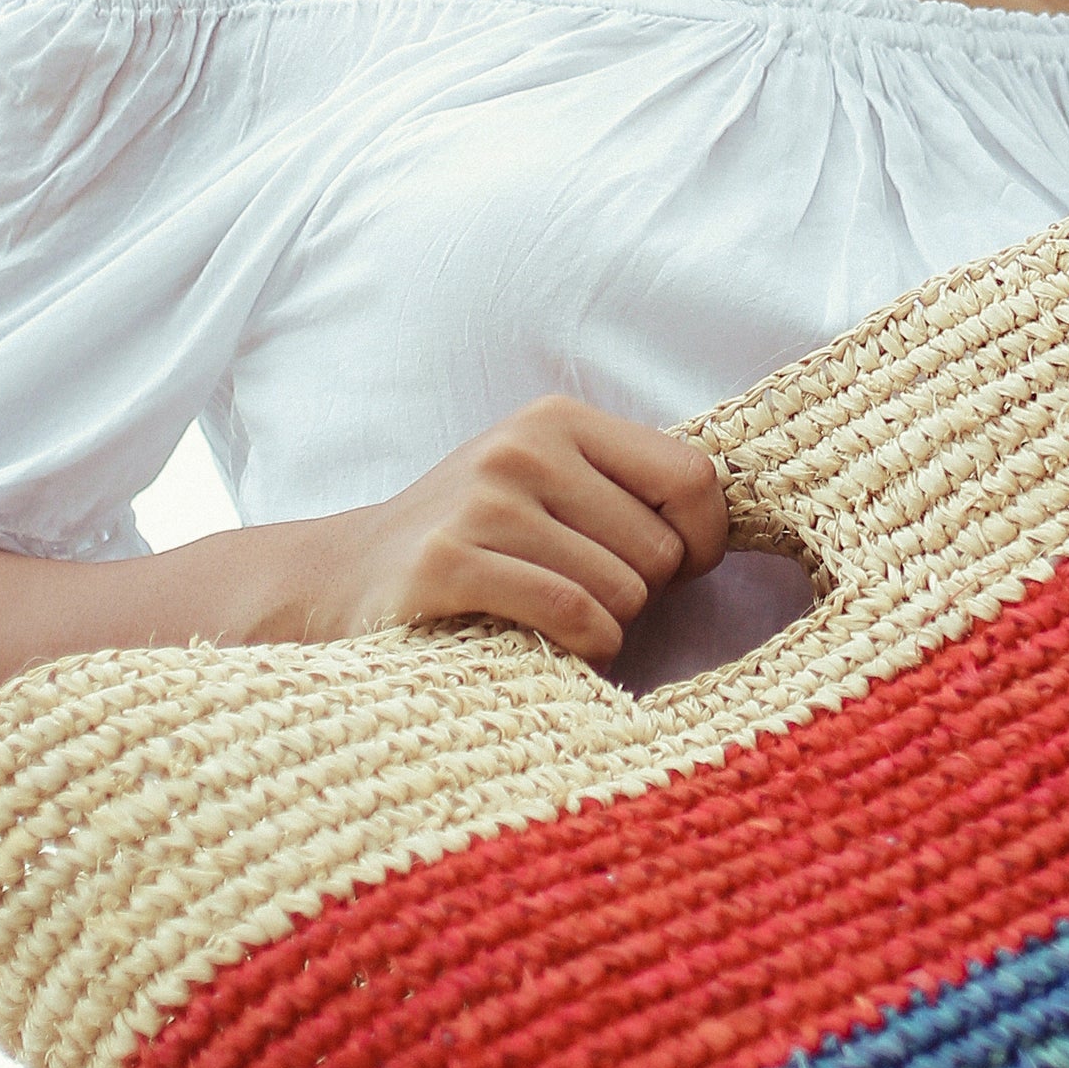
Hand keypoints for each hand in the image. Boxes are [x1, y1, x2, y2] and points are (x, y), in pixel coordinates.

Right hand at [246, 394, 730, 661]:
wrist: (341, 579)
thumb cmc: (474, 543)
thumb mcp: (547, 486)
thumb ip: (627, 489)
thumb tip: (727, 527)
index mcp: (558, 419)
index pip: (692, 478)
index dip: (705, 540)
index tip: (679, 572)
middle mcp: (522, 448)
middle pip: (661, 549)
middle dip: (643, 593)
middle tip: (591, 599)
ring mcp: (483, 502)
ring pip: (624, 591)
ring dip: (608, 627)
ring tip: (559, 618)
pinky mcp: (449, 562)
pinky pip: (573, 614)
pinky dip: (587, 647)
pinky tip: (560, 647)